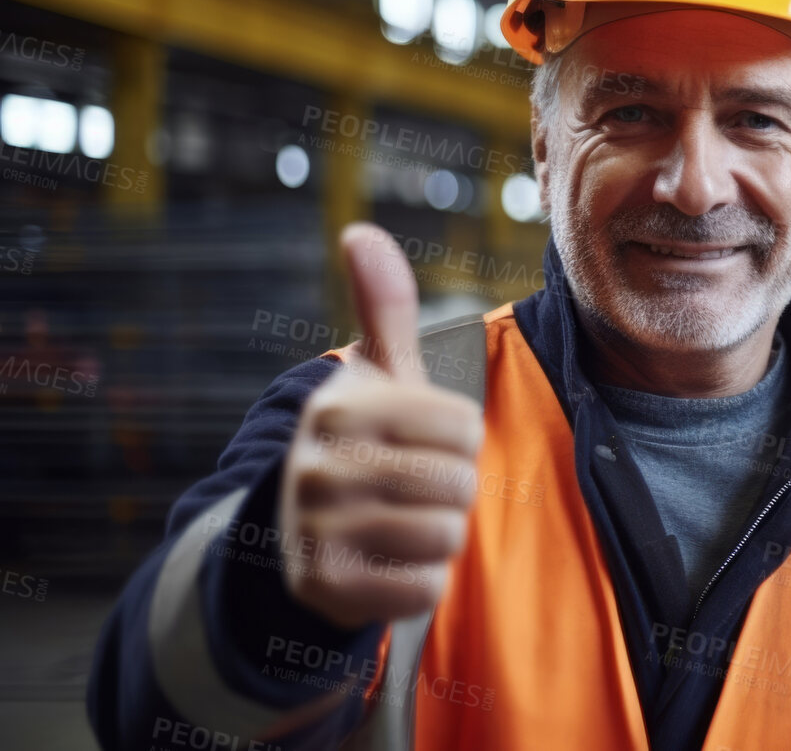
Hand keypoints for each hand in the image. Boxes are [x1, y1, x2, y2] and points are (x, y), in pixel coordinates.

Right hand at [277, 222, 485, 628]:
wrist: (295, 531)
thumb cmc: (363, 440)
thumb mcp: (374, 374)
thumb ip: (382, 306)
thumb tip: (361, 231)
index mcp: (340, 409)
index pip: (465, 426)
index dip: (460, 438)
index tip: (425, 440)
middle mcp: (319, 468)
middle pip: (459, 484)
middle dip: (453, 488)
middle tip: (414, 486)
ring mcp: (317, 531)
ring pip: (446, 537)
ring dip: (440, 534)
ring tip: (402, 520)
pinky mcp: (325, 589)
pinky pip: (425, 588)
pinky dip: (421, 580)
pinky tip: (388, 561)